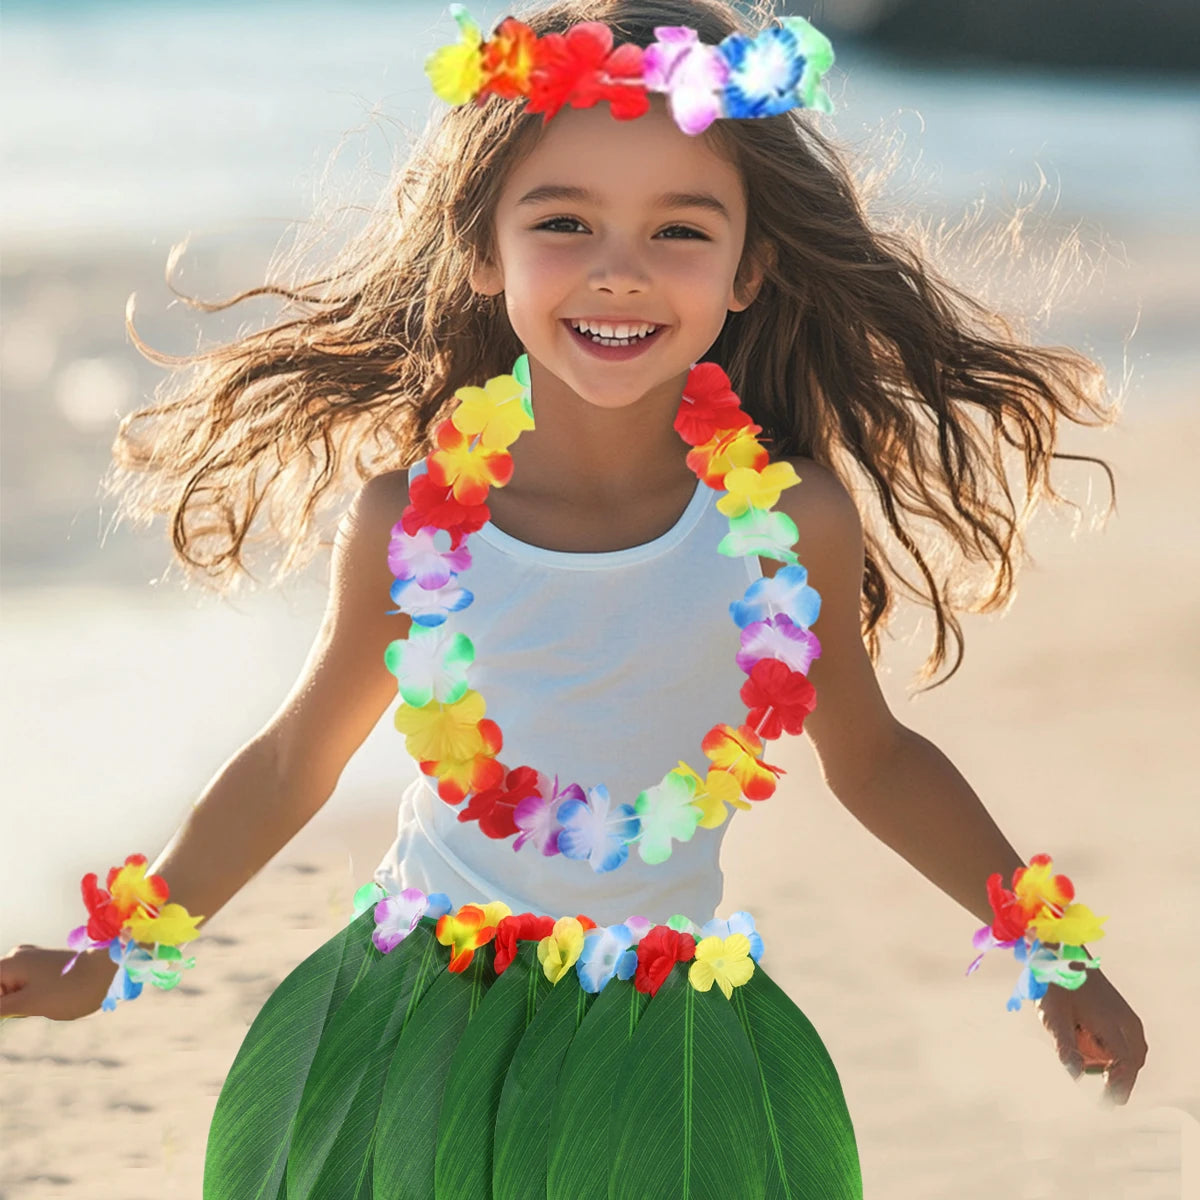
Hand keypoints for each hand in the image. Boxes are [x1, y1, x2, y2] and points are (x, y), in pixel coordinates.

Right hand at [0, 944, 118, 1020]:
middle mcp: (18, 955)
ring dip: (18, 1004)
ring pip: (10, 990)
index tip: (18, 1011)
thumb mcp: (28, 1004)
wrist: (110, 973)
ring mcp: (33, 959)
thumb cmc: (70, 990)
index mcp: (9, 962)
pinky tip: (47, 1001)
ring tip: (43, 1003)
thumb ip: (0, 1007)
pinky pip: (25, 986)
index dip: (1, 1006)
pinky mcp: (46, 966)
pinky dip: (29, 999)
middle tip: (32, 1007)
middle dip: (8, 1006)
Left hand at [1035, 967, 1147, 1105]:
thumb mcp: (1054, 1016)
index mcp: (1113, 1024)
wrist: (1062, 955)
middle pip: (1132, 1064)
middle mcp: (1127, 1023)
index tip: (1105, 1104)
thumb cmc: (1056, 985)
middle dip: (1119, 1081)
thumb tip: (1072, 1075)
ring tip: (1096, 1072)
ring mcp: (1127, 1018)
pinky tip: (1095, 1054)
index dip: (1117, 1087)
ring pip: (1132, 1055)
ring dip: (1117, 1067)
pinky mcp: (1123, 1015)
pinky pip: (1127, 1044)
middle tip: (1103, 1098)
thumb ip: (1065, 1046)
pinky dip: (1115, 1054)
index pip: (1124, 1066)